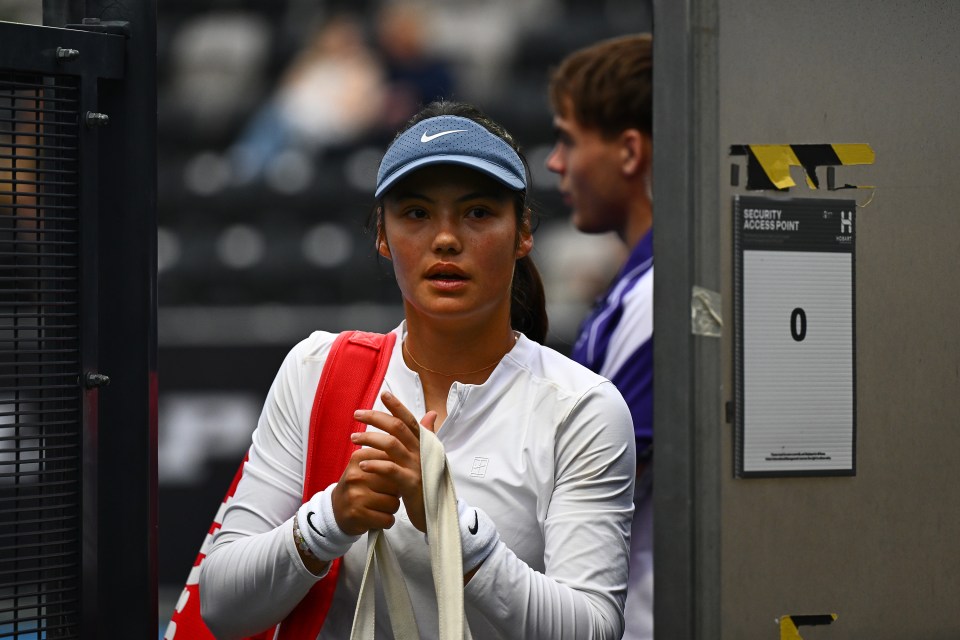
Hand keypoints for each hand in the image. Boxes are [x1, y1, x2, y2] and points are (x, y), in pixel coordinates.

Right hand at [330, 445, 401, 535]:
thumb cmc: (360, 487)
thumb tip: (410, 458)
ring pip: (394, 503)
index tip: (389, 479)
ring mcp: (355, 496)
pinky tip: (377, 517)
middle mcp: (356, 475)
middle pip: (396, 484)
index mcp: (359, 459)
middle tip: (384, 495)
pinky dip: (386, 521)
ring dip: (391, 508)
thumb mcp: (367, 466)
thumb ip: (386, 458)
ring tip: (380, 506)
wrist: (336, 510)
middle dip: (396, 492)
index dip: (398, 474)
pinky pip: (387, 519)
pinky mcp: (357, 515)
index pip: (394, 463)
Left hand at [350, 391, 437, 532]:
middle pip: (397, 427)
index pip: (410, 420)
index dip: (397, 406)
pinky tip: (362, 463)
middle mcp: (421, 452)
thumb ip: (426, 435)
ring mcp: (417, 467)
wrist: (437, 513)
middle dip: (375, 417)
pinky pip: (390, 469)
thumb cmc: (429, 483)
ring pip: (391, 444)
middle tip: (356, 414)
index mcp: (424, 444)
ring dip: (370, 438)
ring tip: (353, 438)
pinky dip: (375, 464)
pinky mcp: (411, 484)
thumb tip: (431, 413)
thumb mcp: (428, 457)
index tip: (383, 394)